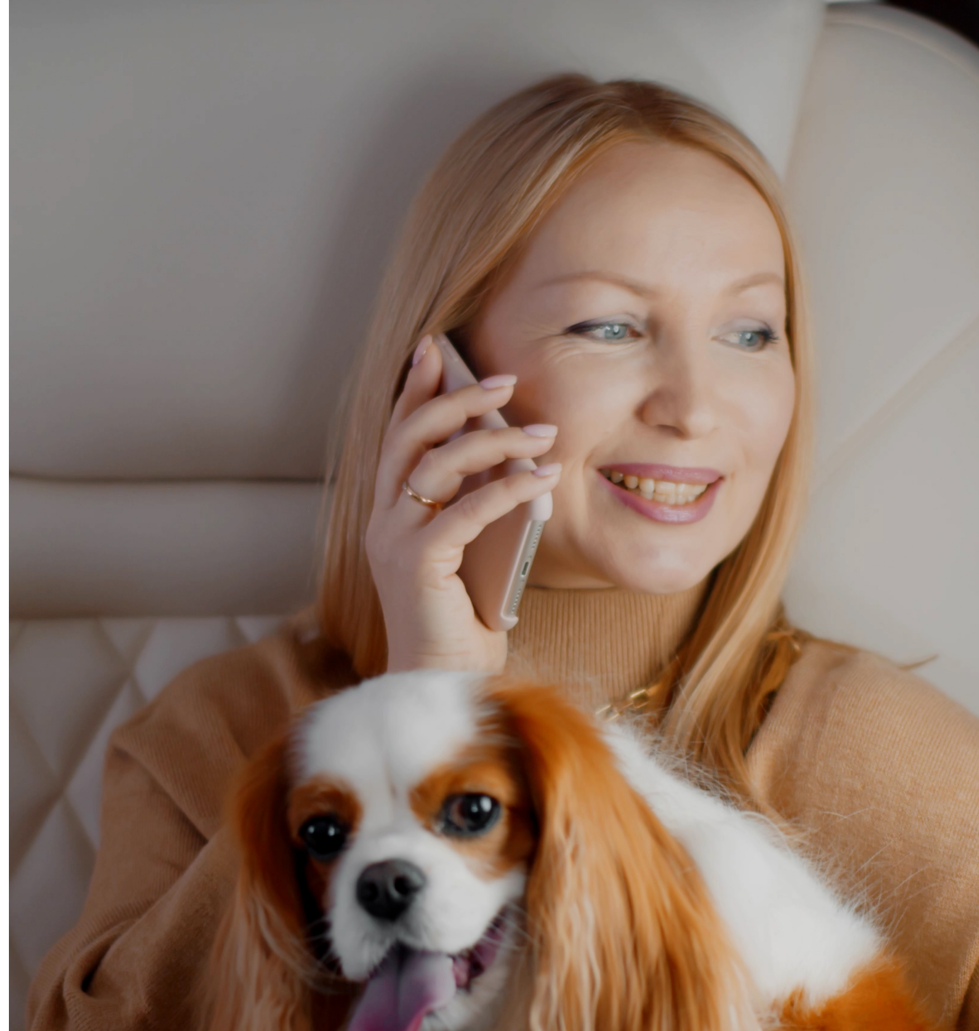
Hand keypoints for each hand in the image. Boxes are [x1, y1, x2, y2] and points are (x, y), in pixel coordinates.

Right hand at [367, 337, 559, 673]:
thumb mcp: (476, 546)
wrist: (447, 681)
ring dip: (494, 441)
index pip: (396, 435)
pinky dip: (509, 488)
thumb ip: (479, 502)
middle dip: (456, 400)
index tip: (435, 349)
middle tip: (504, 379)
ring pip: (437, 466)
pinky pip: (467, 511)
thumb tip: (515, 451)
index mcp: (390, 512)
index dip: (413, 390)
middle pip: (410, 437)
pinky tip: (544, 475)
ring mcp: (393, 540)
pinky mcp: (417, 564)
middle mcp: (382, 520)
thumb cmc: (467, 616)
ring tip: (543, 431)